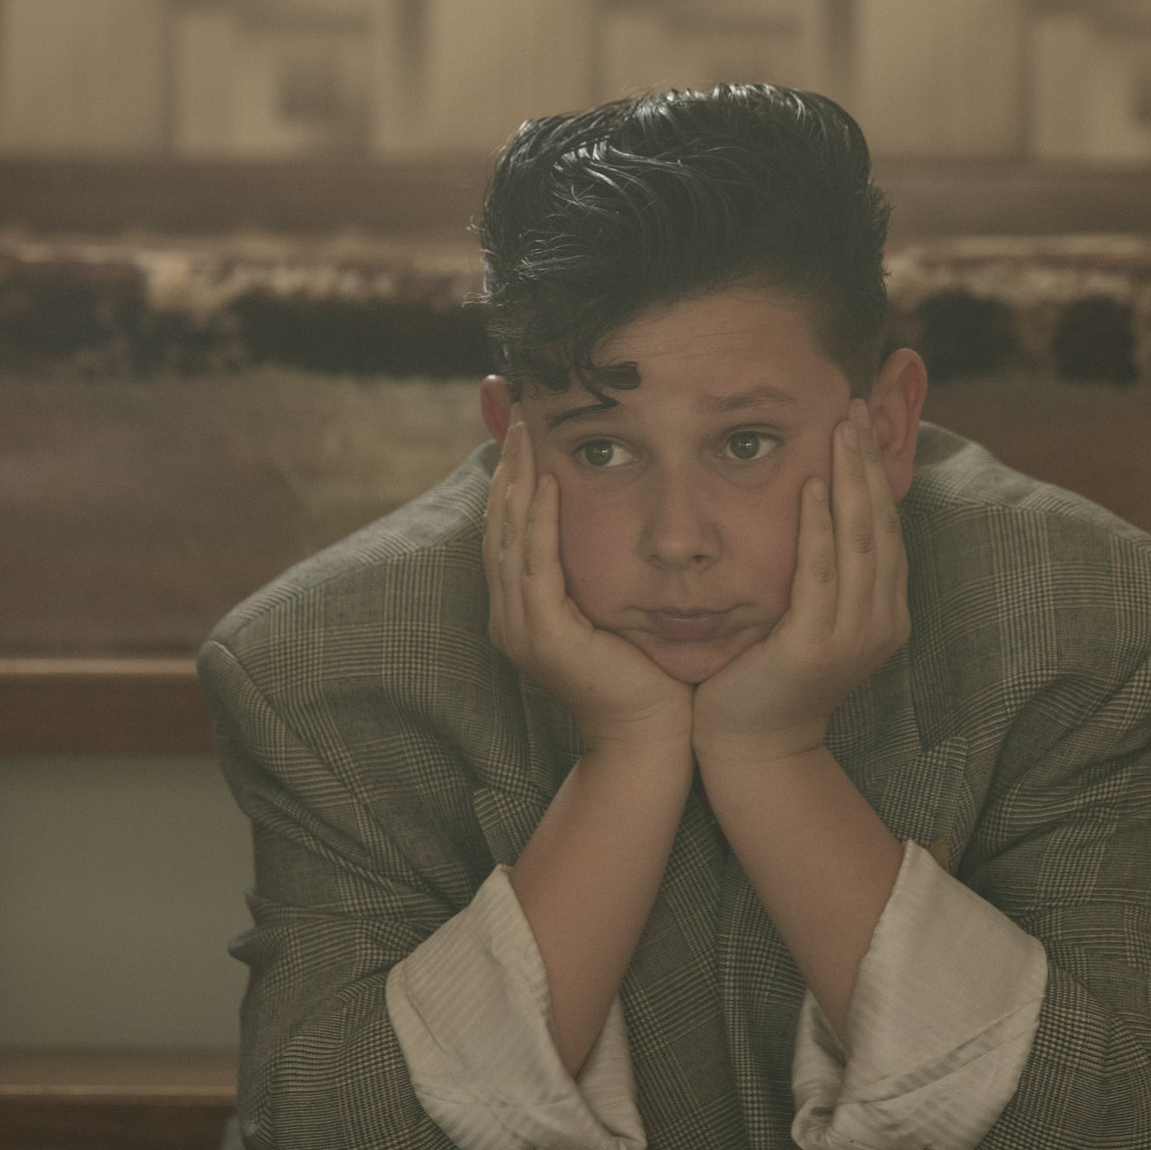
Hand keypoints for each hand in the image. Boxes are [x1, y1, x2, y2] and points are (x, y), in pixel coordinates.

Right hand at [485, 417, 693, 754]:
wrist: (651, 739)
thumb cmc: (646, 677)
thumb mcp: (616, 613)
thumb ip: (602, 574)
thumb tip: (617, 521)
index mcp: (522, 611)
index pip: (509, 530)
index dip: (513, 478)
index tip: (524, 428)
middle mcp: (510, 617)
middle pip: (499, 525)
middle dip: (510, 466)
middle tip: (518, 410)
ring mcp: (522, 628)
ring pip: (511, 537)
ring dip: (520, 480)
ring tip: (527, 432)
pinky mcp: (545, 636)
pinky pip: (537, 565)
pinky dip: (540, 522)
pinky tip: (550, 483)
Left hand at [693, 398, 911, 766]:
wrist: (753, 748)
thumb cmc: (768, 678)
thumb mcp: (808, 620)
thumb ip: (821, 575)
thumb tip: (816, 514)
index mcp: (884, 612)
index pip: (888, 529)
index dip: (877, 475)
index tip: (863, 425)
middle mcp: (880, 620)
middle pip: (881, 525)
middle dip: (868, 463)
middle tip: (857, 407)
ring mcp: (853, 635)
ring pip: (859, 541)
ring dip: (849, 480)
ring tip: (841, 429)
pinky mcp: (815, 645)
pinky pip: (821, 573)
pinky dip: (818, 527)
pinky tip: (811, 487)